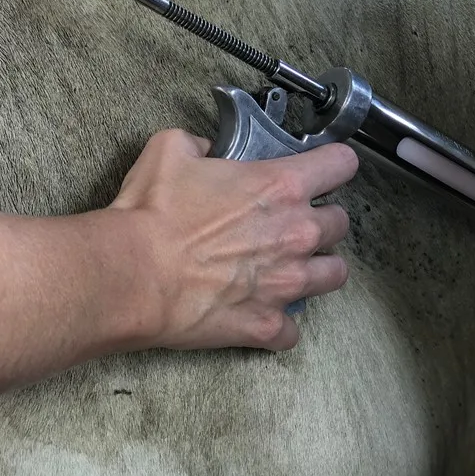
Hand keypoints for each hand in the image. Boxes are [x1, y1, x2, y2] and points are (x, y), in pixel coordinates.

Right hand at [109, 129, 357, 351]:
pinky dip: (280, 324)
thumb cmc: (152, 213)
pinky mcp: (267, 324)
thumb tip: (207, 150)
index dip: (333, 164)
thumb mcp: (170, 150)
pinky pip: (293, 331)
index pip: (341, 164)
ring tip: (292, 268)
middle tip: (292, 223)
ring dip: (318, 269)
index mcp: (281, 186)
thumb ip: (199, 144)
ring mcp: (287, 283)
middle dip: (320, 220)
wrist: (134, 273)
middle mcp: (296, 234)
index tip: (324, 170)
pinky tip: (262, 313)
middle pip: (340, 223)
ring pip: (334, 275)